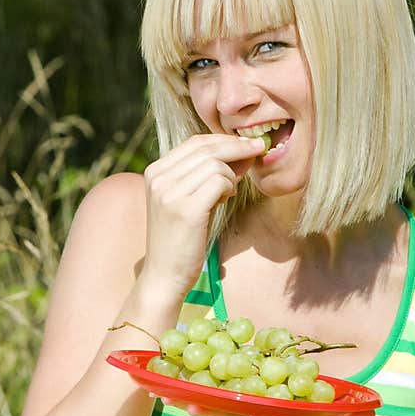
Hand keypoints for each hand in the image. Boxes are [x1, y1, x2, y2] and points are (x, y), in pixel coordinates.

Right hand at [140, 134, 265, 297]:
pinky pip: (219, 181)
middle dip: (238, 147)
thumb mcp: (188, 199)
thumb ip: (206, 175)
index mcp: (155, 171)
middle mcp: (158, 178)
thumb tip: (242, 150)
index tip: (247, 145)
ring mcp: (169, 193)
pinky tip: (225, 200)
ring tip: (228, 193)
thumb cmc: (181, 238)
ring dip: (231, 175)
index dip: (225, 140)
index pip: (195, 142)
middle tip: (259, 149)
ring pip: (215, 163)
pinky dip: (229, 187)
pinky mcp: (186, 209)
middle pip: (206, 148)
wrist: (165, 275)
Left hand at [156, 394, 374, 415]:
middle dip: (206, 409)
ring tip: (157, 391)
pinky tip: (154, 384)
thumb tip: (369, 415)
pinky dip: (178, 393)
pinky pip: (198, 400)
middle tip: (184, 401)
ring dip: (182, 400)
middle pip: (226, 415)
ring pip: (205, 408)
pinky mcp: (223, 409)